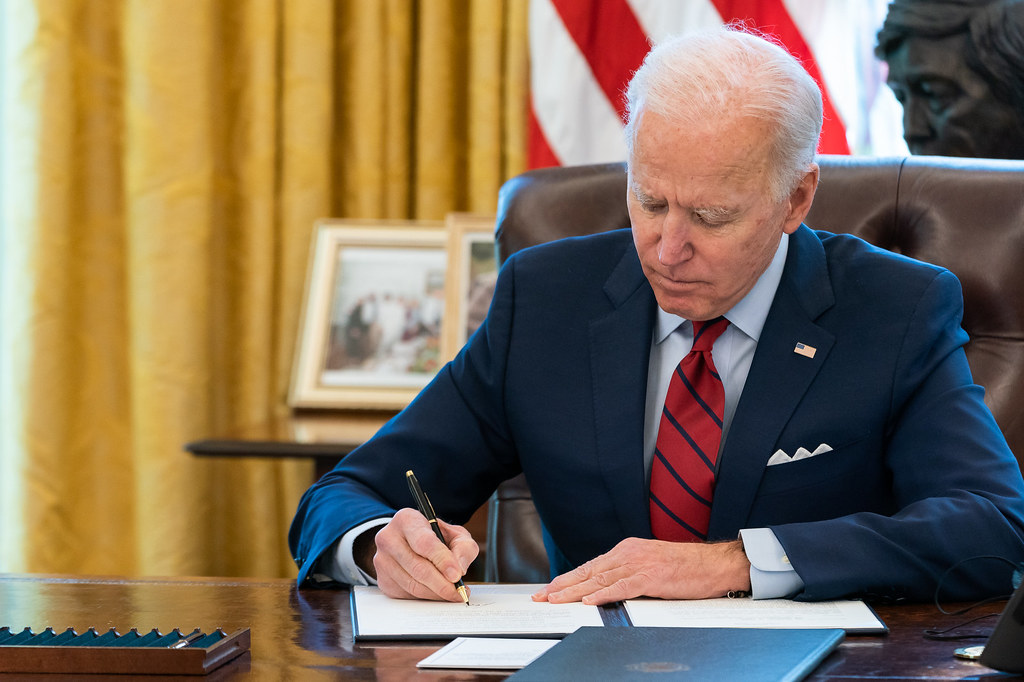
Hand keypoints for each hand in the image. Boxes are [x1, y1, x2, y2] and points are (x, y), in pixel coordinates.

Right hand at [371, 507, 478, 601]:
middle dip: (442, 583)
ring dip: (436, 593)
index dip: (442, 560)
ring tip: (453, 593)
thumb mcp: (455, 534)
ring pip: (413, 585)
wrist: (409, 543)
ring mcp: (383, 560)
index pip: (424, 543)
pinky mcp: (383, 580)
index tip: (457, 575)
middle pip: (418, 567)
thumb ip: (463, 547)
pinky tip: (437, 592)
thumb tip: (460, 569)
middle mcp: (389, 538)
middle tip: (459, 591)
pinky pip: (407, 595)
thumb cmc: (435, 537)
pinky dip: (426, 597)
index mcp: (406, 519)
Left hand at [532, 538, 750, 604]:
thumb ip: (628, 573)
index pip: (591, 566)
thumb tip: (605, 589)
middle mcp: (629, 553)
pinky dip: (603, 595)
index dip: (568, 578)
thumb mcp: (650, 564)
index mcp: (627, 550)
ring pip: (599, 580)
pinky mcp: (651, 577)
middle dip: (563, 585)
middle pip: (589, 572)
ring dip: (575, 592)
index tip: (550, 588)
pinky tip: (589, 601)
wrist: (713, 564)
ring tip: (556, 599)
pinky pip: (622, 587)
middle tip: (542, 596)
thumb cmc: (685, 567)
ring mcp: (639, 564)